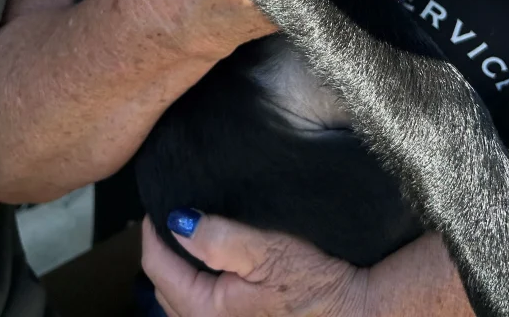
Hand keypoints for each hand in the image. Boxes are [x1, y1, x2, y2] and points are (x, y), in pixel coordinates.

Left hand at [141, 214, 367, 316]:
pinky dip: (196, 285)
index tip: (157, 204)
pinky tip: (209, 265)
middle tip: (170, 215)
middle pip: (164, 287)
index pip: (158, 268)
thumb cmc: (315, 282)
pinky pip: (201, 308)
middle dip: (163, 252)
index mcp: (206, 312)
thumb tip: (177, 222)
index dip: (153, 233)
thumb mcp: (267, 250)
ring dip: (179, 269)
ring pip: (181, 300)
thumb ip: (218, 238)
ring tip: (187, 236)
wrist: (355, 312)